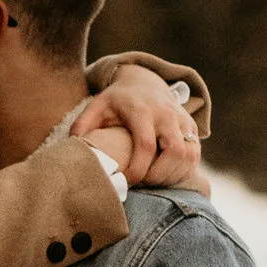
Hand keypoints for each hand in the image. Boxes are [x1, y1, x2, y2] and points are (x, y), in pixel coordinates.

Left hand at [70, 71, 202, 189]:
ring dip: (173, 176)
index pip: (145, 145)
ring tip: (154, 183)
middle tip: (143, 184)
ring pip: (189, 155)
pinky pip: (195, 155)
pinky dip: (184, 171)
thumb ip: (82, 126)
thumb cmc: (116, 101)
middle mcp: (165, 114)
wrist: (144, 82)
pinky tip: (166, 177)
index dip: (138, 170)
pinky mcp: (191, 127)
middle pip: (174, 151)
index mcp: (141, 111)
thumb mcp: (96, 106)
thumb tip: (72, 149)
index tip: (125, 182)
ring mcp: (182, 120)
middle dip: (159, 175)